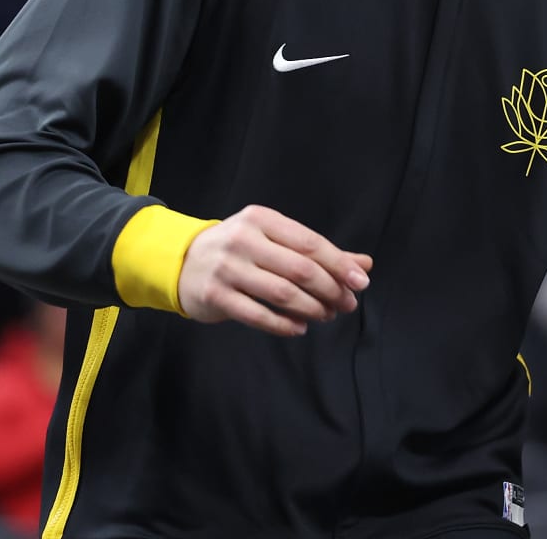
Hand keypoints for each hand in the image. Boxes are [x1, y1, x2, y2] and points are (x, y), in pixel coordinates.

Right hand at [178, 205, 372, 336]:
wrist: (182, 262)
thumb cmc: (239, 250)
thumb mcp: (274, 240)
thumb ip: (318, 252)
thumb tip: (363, 264)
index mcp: (262, 219)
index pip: (310, 242)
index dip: (339, 264)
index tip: (361, 282)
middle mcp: (243, 240)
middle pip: (299, 269)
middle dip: (330, 289)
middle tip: (346, 304)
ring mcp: (227, 268)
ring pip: (282, 293)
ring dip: (311, 308)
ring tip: (325, 315)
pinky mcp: (215, 296)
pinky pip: (258, 315)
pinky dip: (284, 324)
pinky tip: (299, 327)